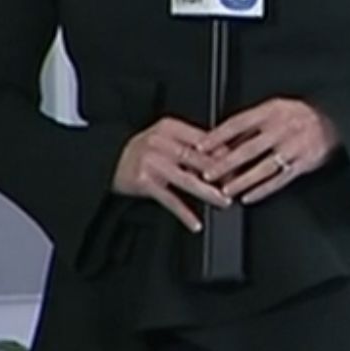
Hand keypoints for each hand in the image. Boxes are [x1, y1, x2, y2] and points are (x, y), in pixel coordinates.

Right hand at [111, 117, 230, 231]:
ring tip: (224, 202)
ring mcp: (152, 162)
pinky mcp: (144, 181)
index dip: (225, 153)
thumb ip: (191, 143)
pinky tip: (195, 223)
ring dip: (209, 193)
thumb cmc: (143, 151)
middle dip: (221, 174)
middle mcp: (161, 142)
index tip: (241, 163)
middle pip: (199, 159)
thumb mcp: (166, 137)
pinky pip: (169, 199)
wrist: (107, 161)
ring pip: (188, 179)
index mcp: (170, 127)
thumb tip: (226, 155)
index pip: (205, 139)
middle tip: (238, 185)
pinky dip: (184, 213)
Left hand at [197, 98, 339, 204]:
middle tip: (207, 173)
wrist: (336, 119)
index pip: (238, 123)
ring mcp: (293, 148)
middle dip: (225, 163)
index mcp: (271, 111)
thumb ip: (252, 123)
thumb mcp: (276, 108)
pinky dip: (262, 190)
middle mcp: (281, 129)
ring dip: (242, 180)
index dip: (218, 136)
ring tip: (225, 190)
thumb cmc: (301, 115)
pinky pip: (279, 180)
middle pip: (248, 148)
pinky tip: (248, 197)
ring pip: (263, 167)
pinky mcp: (303, 164)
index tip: (201, 146)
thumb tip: (224, 140)